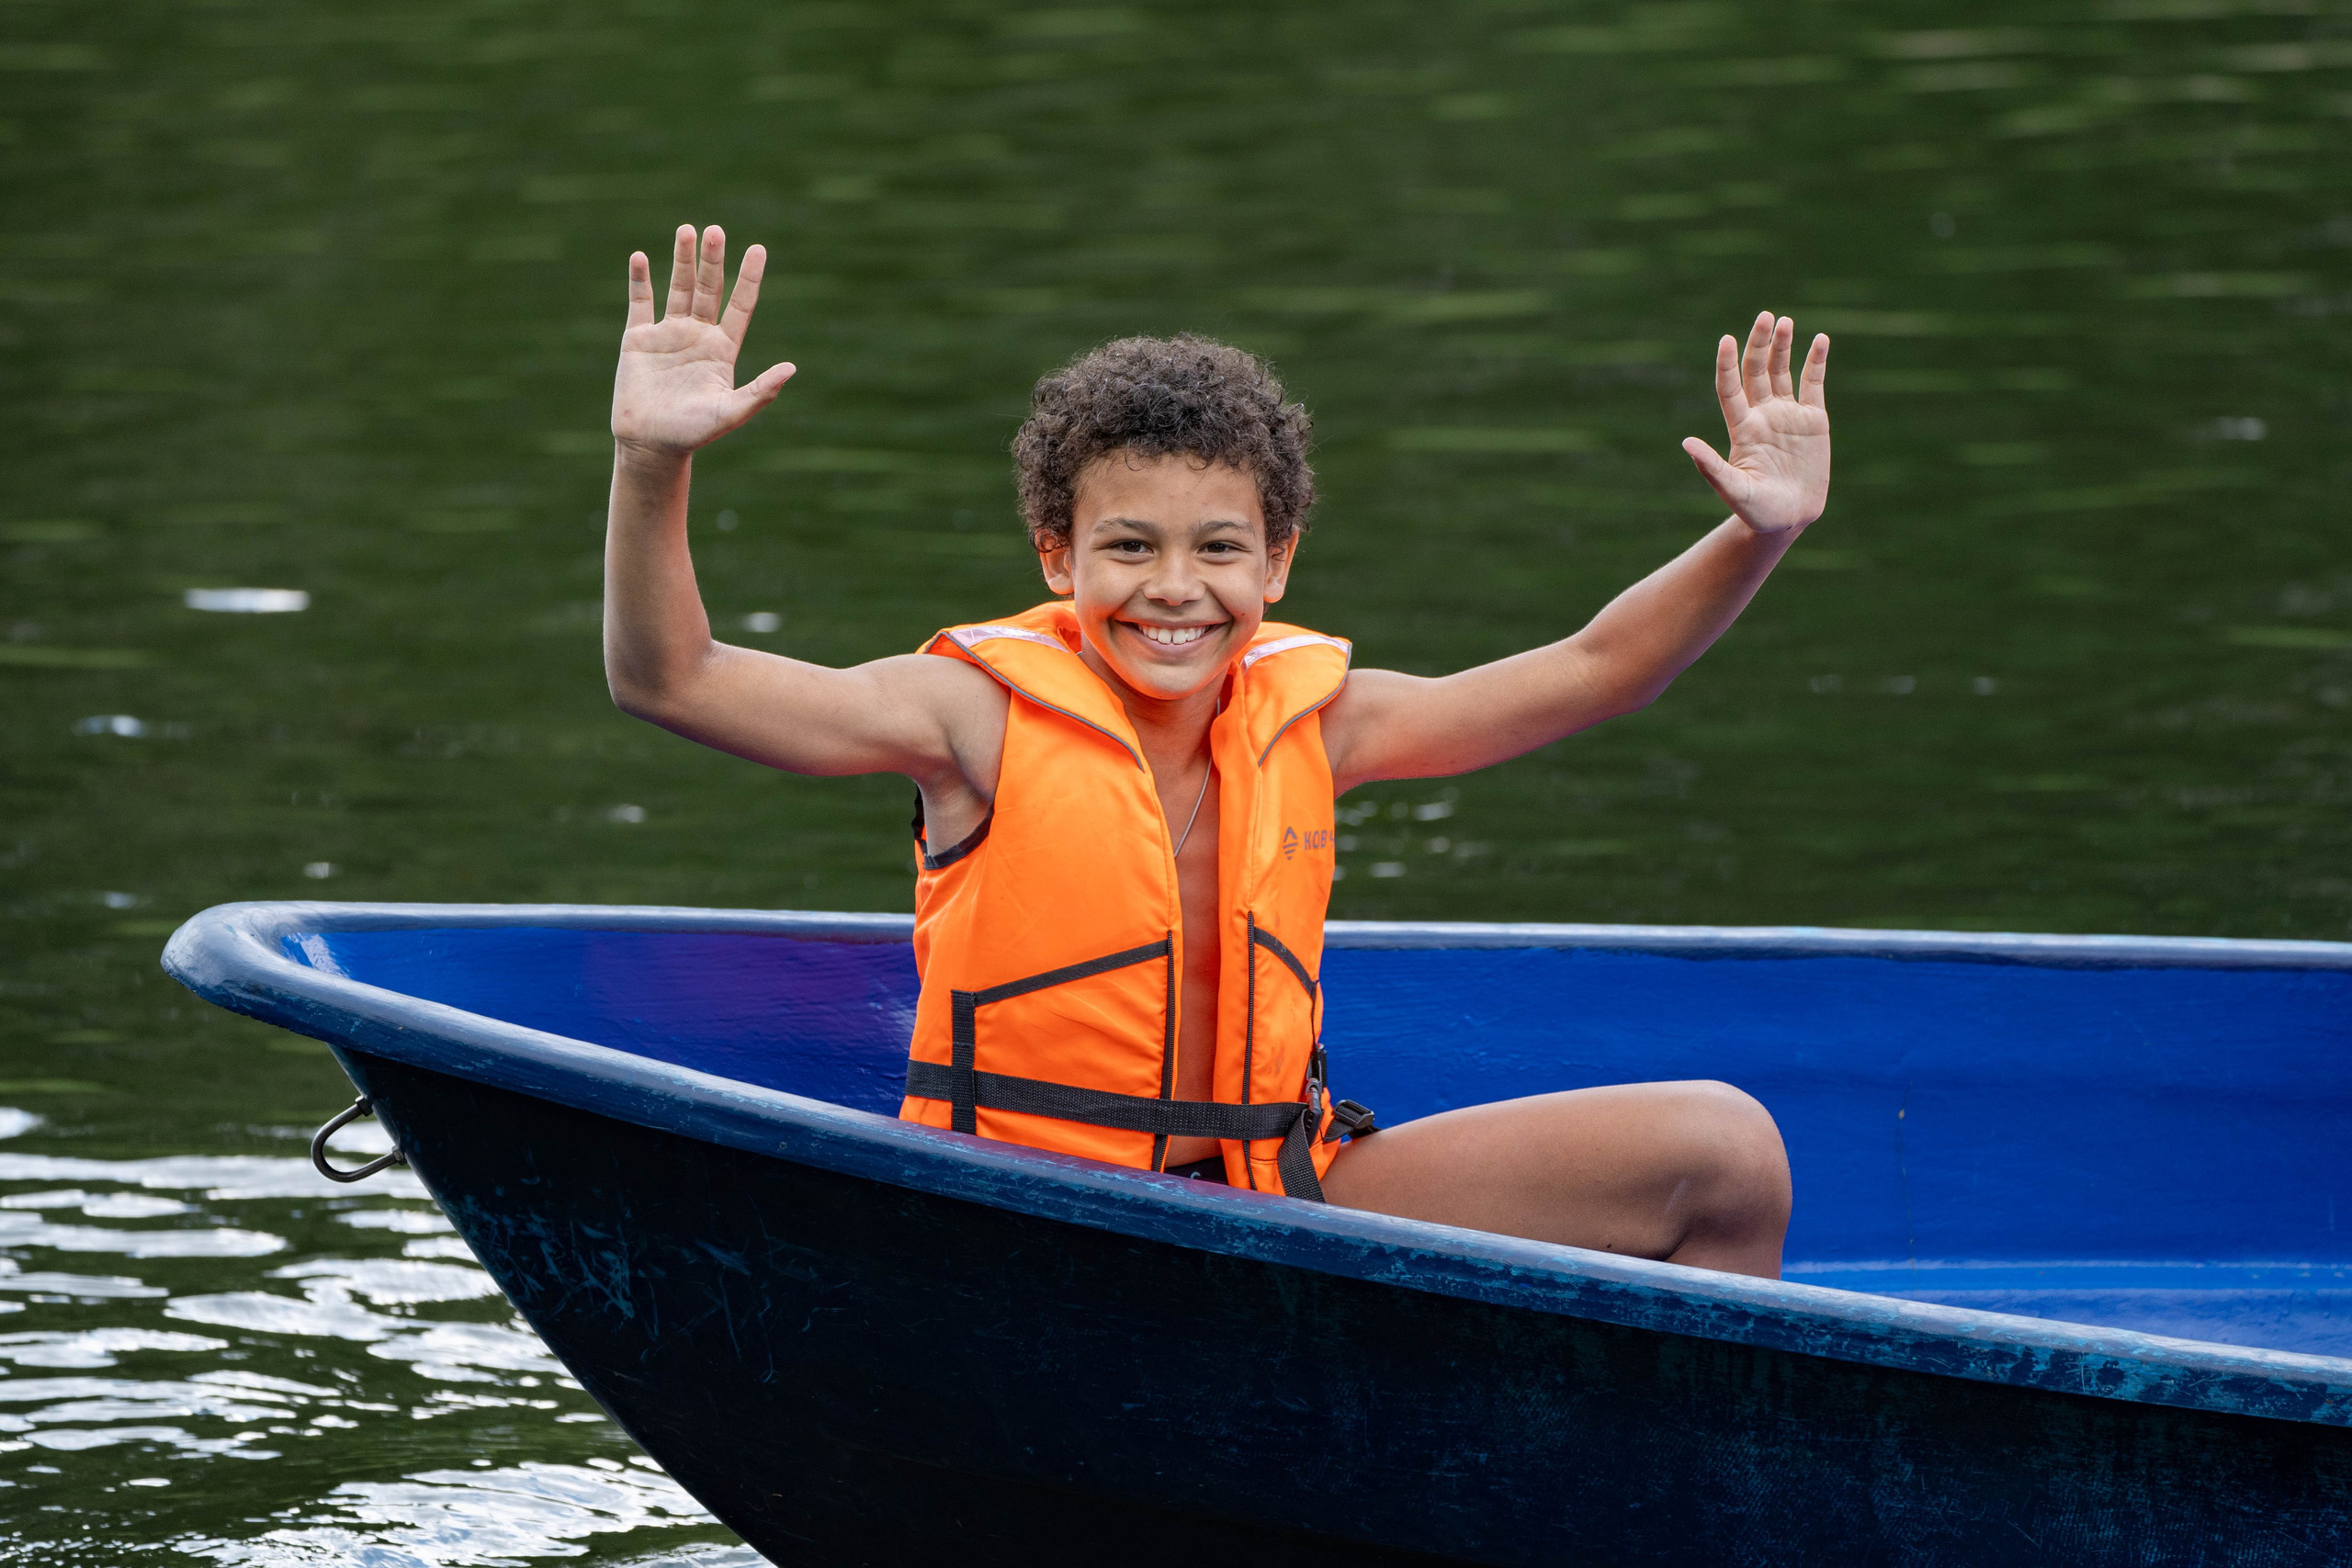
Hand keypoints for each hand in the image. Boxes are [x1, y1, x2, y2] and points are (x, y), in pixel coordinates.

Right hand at [611, 225, 795, 461]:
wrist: (651, 445)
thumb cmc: (693, 433)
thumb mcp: (731, 412)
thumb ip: (761, 391)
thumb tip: (792, 368)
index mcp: (722, 349)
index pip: (740, 305)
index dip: (749, 277)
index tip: (758, 249)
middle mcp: (697, 336)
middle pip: (708, 289)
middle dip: (712, 260)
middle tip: (716, 230)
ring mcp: (668, 334)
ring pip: (678, 288)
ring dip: (682, 259)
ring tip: (688, 229)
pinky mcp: (638, 339)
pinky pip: (639, 302)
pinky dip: (640, 279)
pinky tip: (642, 256)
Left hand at [1681, 312, 1829, 534]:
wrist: (1788, 520)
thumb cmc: (1756, 511)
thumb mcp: (1733, 491)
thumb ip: (1711, 467)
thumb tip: (1685, 444)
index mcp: (1741, 428)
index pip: (1730, 388)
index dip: (1727, 365)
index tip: (1726, 339)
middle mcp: (1762, 415)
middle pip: (1757, 371)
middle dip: (1759, 344)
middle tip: (1764, 317)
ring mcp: (1787, 415)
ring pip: (1783, 371)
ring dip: (1783, 346)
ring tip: (1783, 321)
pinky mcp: (1813, 420)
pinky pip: (1813, 384)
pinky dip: (1816, 361)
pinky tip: (1820, 340)